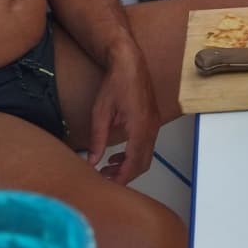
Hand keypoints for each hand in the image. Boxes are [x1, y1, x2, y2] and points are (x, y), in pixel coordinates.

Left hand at [86, 42, 160, 184]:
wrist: (129, 62)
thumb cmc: (116, 82)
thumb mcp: (100, 112)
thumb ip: (97, 139)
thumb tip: (92, 160)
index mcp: (139, 127)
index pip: (133, 163)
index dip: (122, 178)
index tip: (109, 185)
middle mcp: (151, 127)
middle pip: (142, 163)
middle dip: (125, 175)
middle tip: (105, 179)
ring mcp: (154, 124)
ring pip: (146, 155)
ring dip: (129, 165)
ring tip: (109, 168)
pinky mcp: (152, 120)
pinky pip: (147, 145)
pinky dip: (134, 154)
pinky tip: (118, 154)